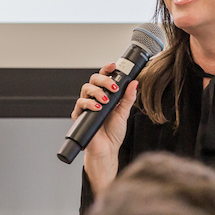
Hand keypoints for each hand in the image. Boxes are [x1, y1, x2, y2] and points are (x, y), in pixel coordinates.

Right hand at [72, 64, 138, 193]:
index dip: (107, 70)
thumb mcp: (124, 113)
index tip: (113, 65)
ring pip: (85, 89)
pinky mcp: (80, 116)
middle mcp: (94, 98)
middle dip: (103, 80)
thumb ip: (128, 98)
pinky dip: (89, 104)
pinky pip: (80, 104)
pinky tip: (97, 108)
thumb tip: (134, 83)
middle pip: (93, 80)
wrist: (106, 149)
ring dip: (96, 92)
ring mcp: (86, 106)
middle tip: (112, 87)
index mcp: (105, 95)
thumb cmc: (114, 133)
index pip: (104, 78)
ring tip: (105, 100)